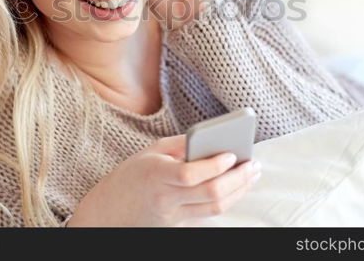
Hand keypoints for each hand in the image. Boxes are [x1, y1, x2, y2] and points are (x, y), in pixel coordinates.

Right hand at [66, 134, 261, 226]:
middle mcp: (165, 198)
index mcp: (155, 175)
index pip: (190, 175)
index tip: (232, 154)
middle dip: (238, 179)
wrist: (109, 213)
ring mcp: (173, 216)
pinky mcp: (179, 226)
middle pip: (210, 193)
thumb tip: (213, 138)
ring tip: (252, 174)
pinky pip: (208, 213)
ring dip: (239, 191)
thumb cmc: (131, 176)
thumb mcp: (151, 152)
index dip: (215, 166)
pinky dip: (226, 199)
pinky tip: (237, 186)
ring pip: (215, 207)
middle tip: (254, 164)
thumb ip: (181, 144)